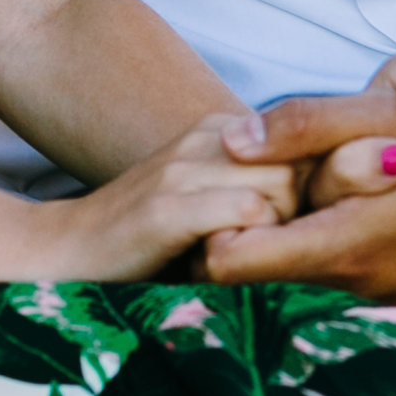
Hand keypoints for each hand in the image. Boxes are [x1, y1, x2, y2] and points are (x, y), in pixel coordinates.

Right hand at [27, 113, 299, 282]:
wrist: (67, 251)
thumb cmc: (149, 238)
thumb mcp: (206, 198)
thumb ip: (255, 187)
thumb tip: (328, 197)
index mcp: (216, 130)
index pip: (302, 143)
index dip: (310, 190)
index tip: (295, 226)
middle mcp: (202, 140)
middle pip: (300, 165)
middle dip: (300, 213)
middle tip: (271, 249)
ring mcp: (182, 171)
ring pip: (281, 186)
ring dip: (276, 231)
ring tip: (247, 257)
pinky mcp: (167, 210)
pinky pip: (247, 214)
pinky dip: (253, 245)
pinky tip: (227, 264)